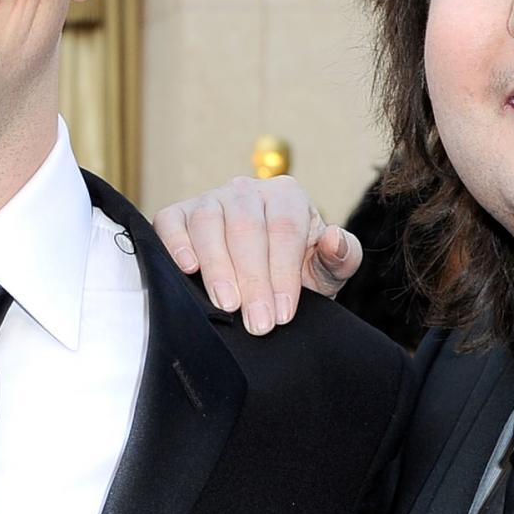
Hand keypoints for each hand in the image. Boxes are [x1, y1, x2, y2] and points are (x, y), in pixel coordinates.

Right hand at [154, 177, 360, 335]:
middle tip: (257, 322)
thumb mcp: (327, 270)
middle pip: (246, 227)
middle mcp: (246, 190)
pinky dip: (175, 243)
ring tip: (226, 304)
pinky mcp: (177, 214)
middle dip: (252, 280)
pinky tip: (188, 269)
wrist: (260, 279)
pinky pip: (170, 222)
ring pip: (208, 223)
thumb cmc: (296, 273)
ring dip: (217, 267)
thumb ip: (343, 256)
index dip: (283, 273)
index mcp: (286, 196)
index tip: (282, 314)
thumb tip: (333, 238)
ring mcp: (209, 199)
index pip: (284, 230)